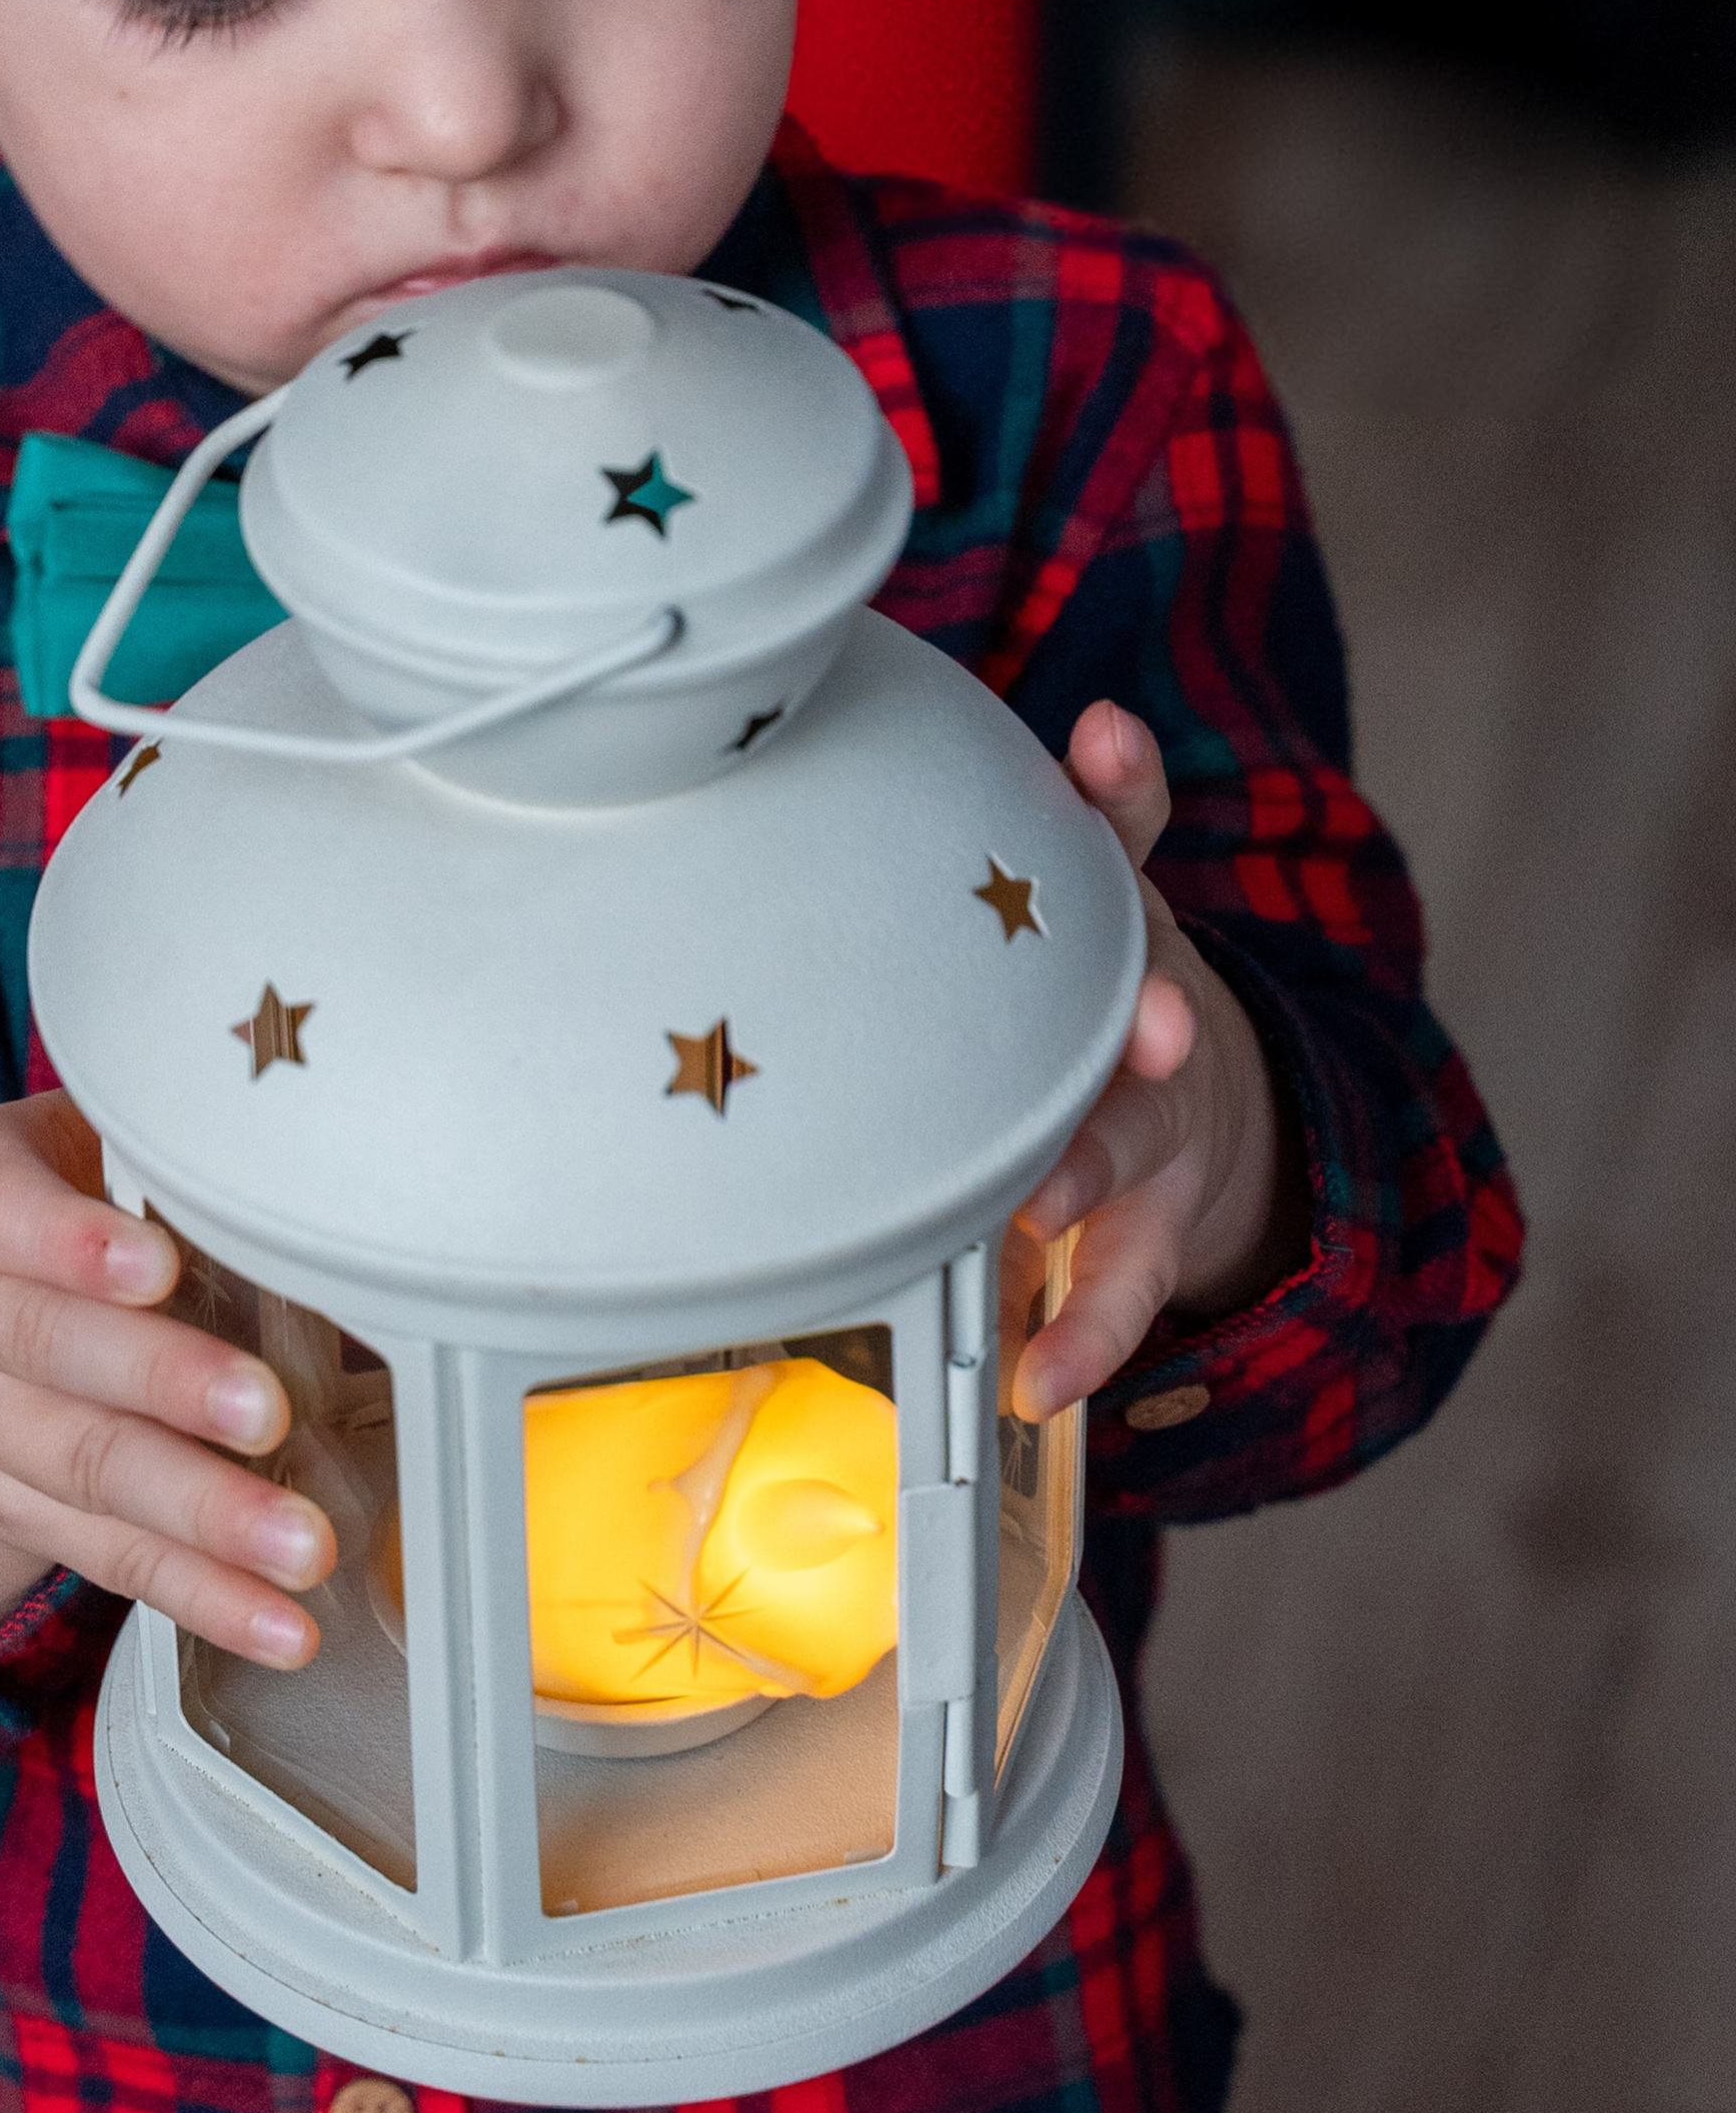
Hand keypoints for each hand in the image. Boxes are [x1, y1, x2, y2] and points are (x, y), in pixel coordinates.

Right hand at [0, 1089, 334, 1665]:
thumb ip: (167, 1164)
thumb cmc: (58, 1207)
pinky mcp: (10, 1517)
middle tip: (267, 1410)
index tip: (159, 1265)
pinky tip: (275, 1621)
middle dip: (167, 1386)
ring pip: (86, 1469)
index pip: (5, 1214)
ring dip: (203, 1513)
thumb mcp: (83, 1150)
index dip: (75, 1243)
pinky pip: (110, 1558)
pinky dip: (203, 1594)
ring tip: (298, 1542)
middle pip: (51, 1351)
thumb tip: (310, 1189)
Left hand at [1009, 701, 1306, 1423]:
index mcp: (1111, 925)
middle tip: (1150, 1016)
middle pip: (1146, 1001)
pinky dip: (1081, 1340)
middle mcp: (1143, 1018)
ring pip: (1131, 1145)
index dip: (1119, 786)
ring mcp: (1150, 1131)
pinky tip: (1041, 1382)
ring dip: (1091, 1165)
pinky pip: (1116, 1291)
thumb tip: (910, 731)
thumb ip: (1013, 832)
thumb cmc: (1076, 998)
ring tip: (1041, 1202)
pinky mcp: (1143, 1232)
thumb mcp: (1064, 905)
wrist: (1203, 1115)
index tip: (1104, 738)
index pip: (1121, 835)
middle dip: (1144, 1007)